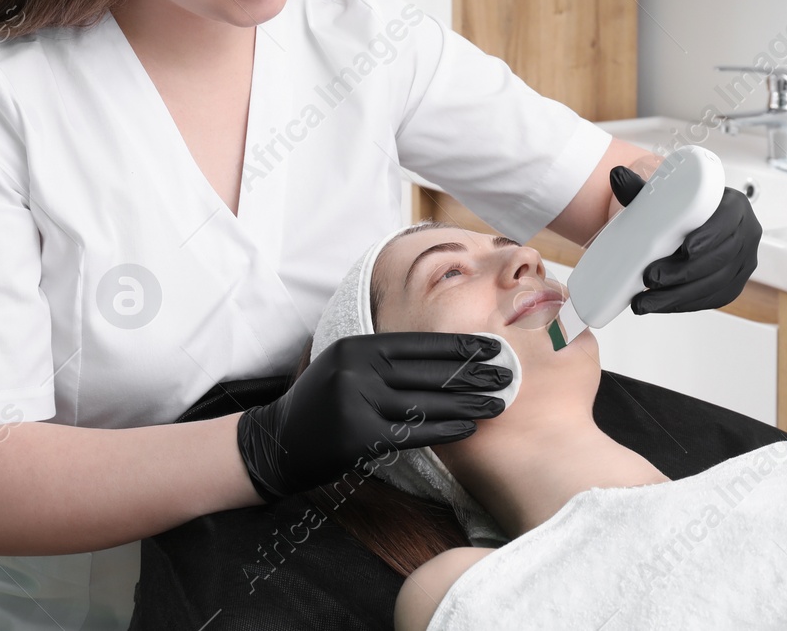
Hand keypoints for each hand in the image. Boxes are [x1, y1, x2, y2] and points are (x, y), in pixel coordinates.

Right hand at [236, 332, 511, 501]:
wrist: (278, 443)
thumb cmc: (321, 405)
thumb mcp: (344, 368)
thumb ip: (384, 360)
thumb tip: (444, 359)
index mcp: (356, 346)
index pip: (418, 344)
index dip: (458, 346)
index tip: (491, 347)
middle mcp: (356, 370)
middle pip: (426, 372)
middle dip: (472, 374)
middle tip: (508, 374)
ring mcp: (356, 403)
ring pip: (425, 403)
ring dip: (467, 404)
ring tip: (497, 403)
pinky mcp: (359, 438)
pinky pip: (413, 432)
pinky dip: (445, 430)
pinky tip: (469, 428)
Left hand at [609, 164, 761, 314]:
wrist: (693, 222)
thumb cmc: (684, 207)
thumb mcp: (665, 195)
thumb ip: (641, 188)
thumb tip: (617, 175)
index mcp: (735, 207)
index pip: (728, 220)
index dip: (710, 235)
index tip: (686, 248)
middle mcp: (746, 234)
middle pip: (721, 258)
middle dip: (684, 273)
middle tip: (651, 278)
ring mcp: (743, 262)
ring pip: (716, 284)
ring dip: (679, 295)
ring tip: (647, 299)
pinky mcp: (734, 283)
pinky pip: (714, 298)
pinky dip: (686, 304)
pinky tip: (662, 305)